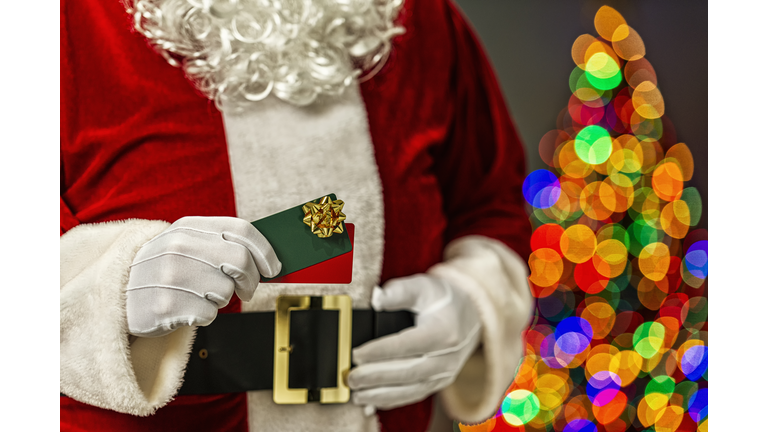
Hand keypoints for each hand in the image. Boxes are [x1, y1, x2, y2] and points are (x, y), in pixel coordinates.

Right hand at [126, 216, 280, 336]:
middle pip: (240, 261)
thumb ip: (221, 244)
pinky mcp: (166, 306)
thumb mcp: (185, 244)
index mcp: (188, 227)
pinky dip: (204, 315)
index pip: (241, 230)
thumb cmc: (162, 270)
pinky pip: (209, 314)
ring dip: (221, 299)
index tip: (274, 268)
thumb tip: (267, 259)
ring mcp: (170, 276)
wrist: (114, 294)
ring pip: (226, 292)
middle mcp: (179, 247)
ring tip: (198, 295)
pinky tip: (185, 308)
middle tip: (247, 290)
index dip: (265, 250)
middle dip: (251, 280)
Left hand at [348, 274, 481, 410]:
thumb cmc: (443, 300)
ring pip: (410, 389)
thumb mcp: (424, 286)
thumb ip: (399, 291)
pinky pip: (413, 395)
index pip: (407, 345)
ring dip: (380, 394)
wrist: (471, 316)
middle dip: (375, 377)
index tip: (356, 353)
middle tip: (350, 377)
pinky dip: (390, 400)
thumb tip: (377, 299)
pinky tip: (370, 401)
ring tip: (356, 393)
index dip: (380, 351)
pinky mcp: (438, 383)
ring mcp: (443, 374)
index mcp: (444, 332)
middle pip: (407, 372)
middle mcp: (446, 358)